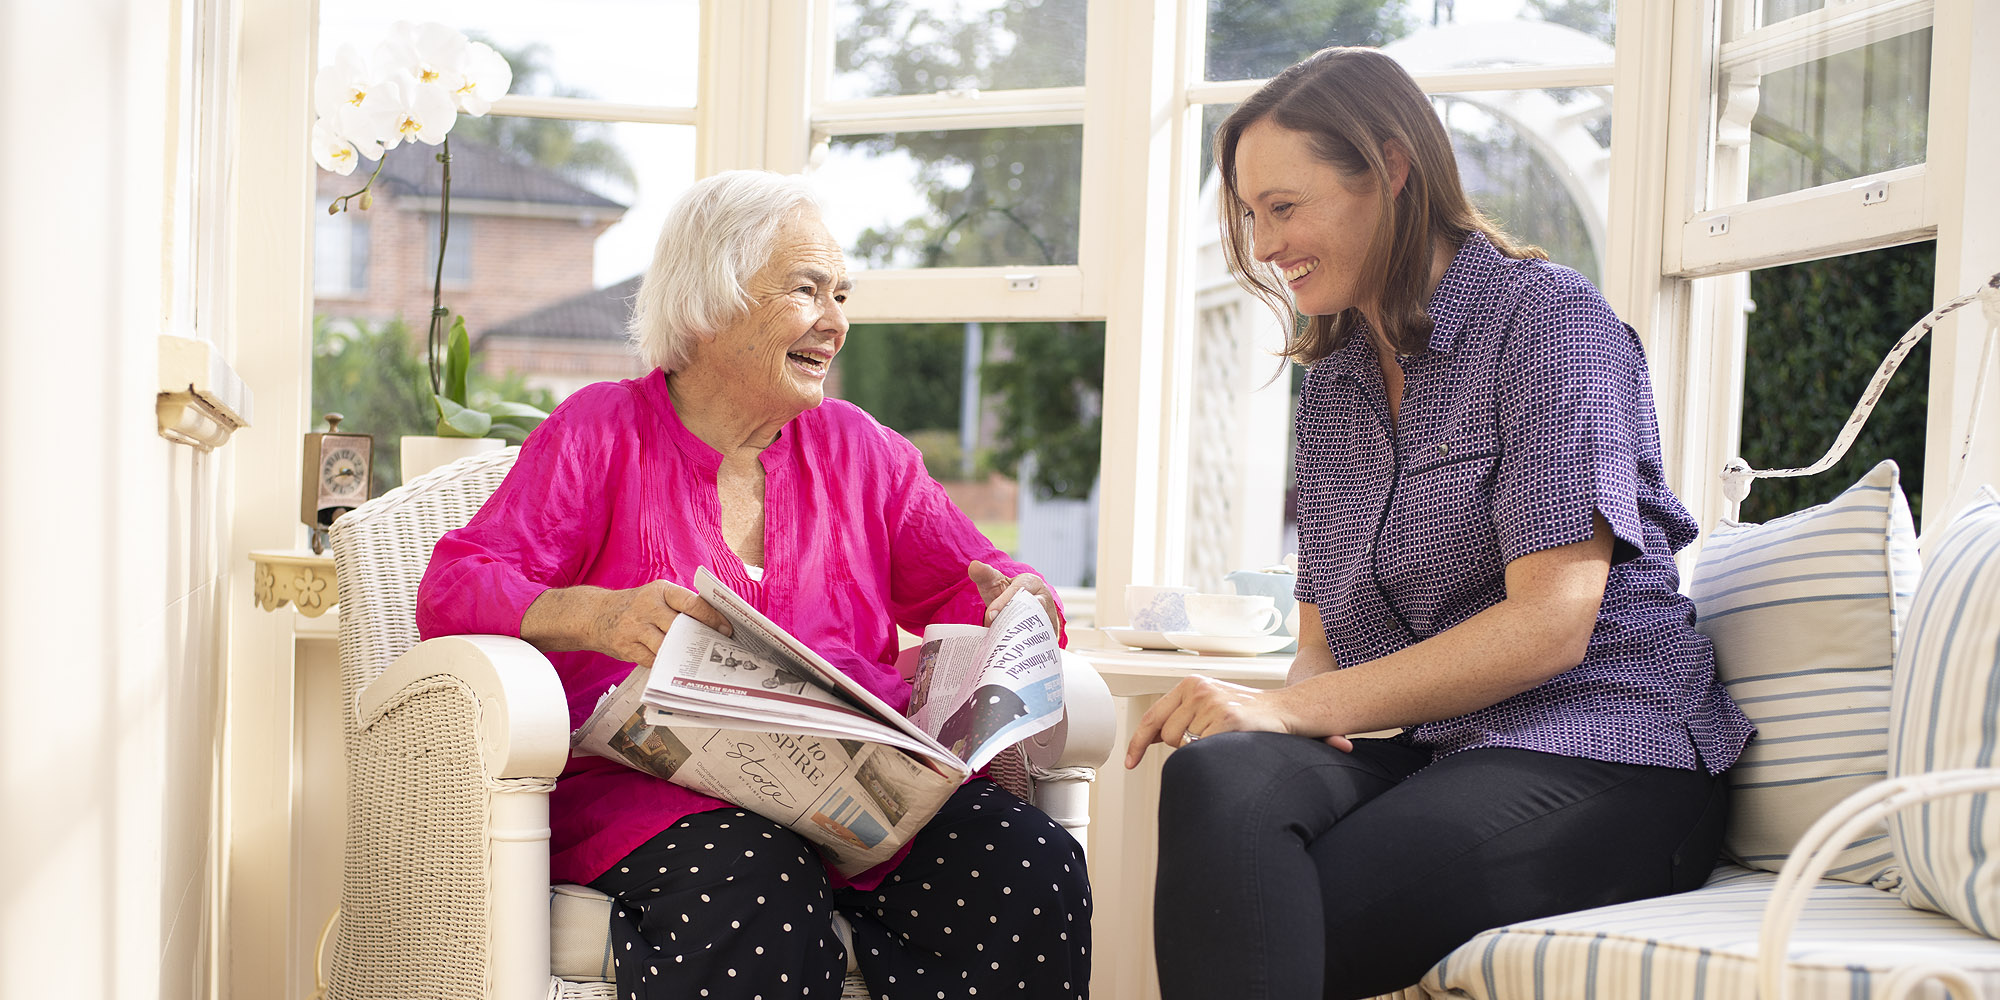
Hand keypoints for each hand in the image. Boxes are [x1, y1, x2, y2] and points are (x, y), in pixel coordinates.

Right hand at [524, 581, 731, 666]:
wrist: (595, 615)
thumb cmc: (636, 607)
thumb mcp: (656, 596)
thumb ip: (680, 606)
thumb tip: (713, 624)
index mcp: (660, 591)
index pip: (691, 603)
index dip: (712, 617)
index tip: (726, 630)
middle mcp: (647, 608)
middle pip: (680, 627)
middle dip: (699, 639)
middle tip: (716, 650)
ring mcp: (635, 628)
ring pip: (666, 646)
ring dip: (683, 655)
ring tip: (699, 662)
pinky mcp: (626, 647)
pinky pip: (652, 660)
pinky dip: (665, 664)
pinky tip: (676, 668)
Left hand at [968, 560, 1063, 639]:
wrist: (1022, 609)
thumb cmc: (1006, 594)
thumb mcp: (994, 583)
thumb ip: (984, 575)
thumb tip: (974, 566)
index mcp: (1032, 582)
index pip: (1018, 591)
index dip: (1003, 603)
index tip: (990, 617)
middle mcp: (1045, 598)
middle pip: (1032, 609)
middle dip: (1014, 621)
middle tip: (998, 633)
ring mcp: (1051, 616)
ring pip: (1039, 627)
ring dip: (1023, 636)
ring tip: (1007, 646)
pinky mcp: (1051, 634)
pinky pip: (1043, 641)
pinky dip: (1030, 647)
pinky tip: (1017, 655)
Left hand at [1122, 675, 1353, 767]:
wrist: (1287, 710)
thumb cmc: (1248, 713)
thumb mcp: (1208, 706)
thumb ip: (1181, 716)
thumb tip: (1151, 736)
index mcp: (1190, 685)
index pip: (1153, 716)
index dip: (1138, 742)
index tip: (1129, 762)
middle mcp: (1198, 690)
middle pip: (1167, 735)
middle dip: (1182, 746)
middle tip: (1211, 738)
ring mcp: (1213, 703)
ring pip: (1183, 745)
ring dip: (1201, 749)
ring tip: (1224, 737)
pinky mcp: (1228, 719)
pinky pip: (1203, 749)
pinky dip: (1214, 752)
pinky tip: (1230, 742)